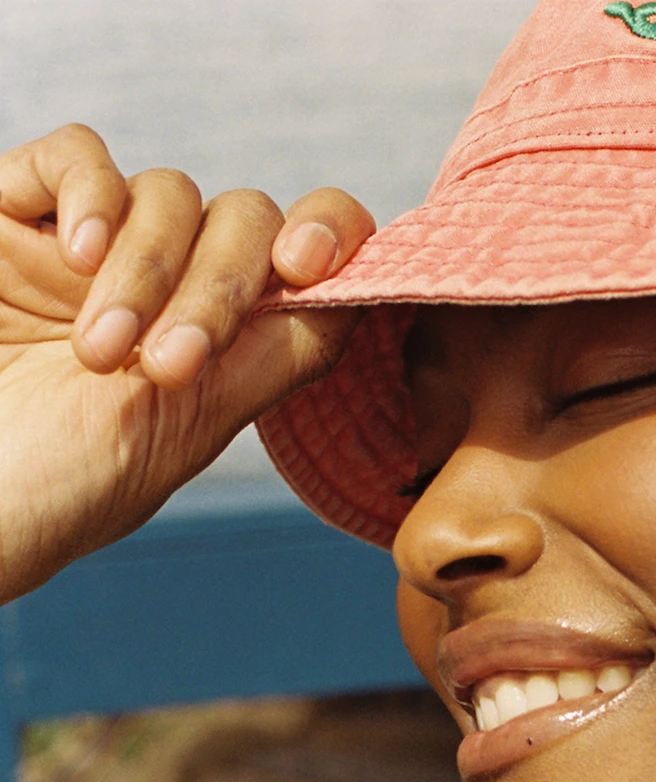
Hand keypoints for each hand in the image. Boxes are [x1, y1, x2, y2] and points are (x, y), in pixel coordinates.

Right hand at [0, 124, 375, 603]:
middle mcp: (172, 287)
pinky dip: (93, 196)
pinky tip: (76, 258)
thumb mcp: (186, 430)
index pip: (310, 257)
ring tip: (99, 353)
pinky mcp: (15, 215)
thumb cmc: (59, 487)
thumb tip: (357, 296)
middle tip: (168, 368)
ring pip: (171, 195)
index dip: (332, 236)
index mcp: (227, 341)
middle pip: (245, 220)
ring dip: (149, 273)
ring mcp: (95, 248)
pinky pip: (80, 157)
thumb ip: (273, 358)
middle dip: (220, 290)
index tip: (307, 267)